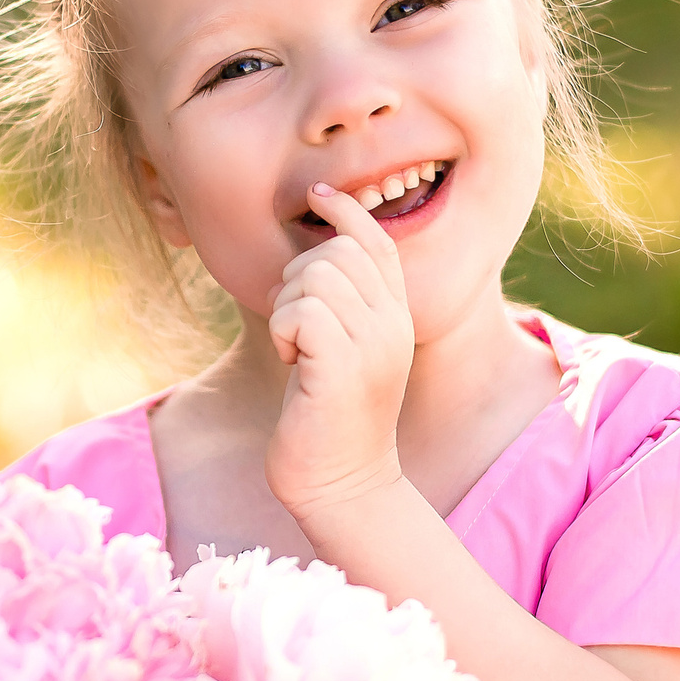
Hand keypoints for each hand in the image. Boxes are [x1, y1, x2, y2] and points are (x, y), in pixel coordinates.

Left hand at [265, 184, 413, 515]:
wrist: (341, 485)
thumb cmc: (328, 419)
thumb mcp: (343, 353)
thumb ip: (339, 306)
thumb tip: (305, 257)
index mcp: (397, 318)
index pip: (378, 243)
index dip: (347, 212)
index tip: (317, 196)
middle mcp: (393, 325)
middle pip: (338, 250)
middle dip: (299, 276)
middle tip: (295, 327)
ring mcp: (373, 345)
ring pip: (316, 275)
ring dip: (287, 308)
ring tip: (295, 349)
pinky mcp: (343, 366)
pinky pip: (301, 311)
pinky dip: (282, 331)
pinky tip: (292, 363)